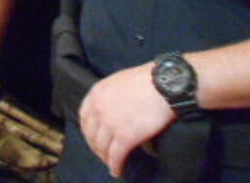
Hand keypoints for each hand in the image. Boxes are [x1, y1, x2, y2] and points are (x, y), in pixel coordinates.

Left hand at [79, 63, 175, 177]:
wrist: (165, 84)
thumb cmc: (148, 80)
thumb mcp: (120, 81)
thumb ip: (111, 95)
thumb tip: (114, 109)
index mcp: (96, 93)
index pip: (84, 117)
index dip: (88, 131)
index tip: (94, 138)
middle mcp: (98, 108)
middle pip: (91, 134)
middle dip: (96, 146)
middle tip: (103, 153)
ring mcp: (110, 123)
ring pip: (102, 147)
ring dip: (105, 158)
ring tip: (112, 164)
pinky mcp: (125, 136)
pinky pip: (115, 156)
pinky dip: (115, 166)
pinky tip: (118, 170)